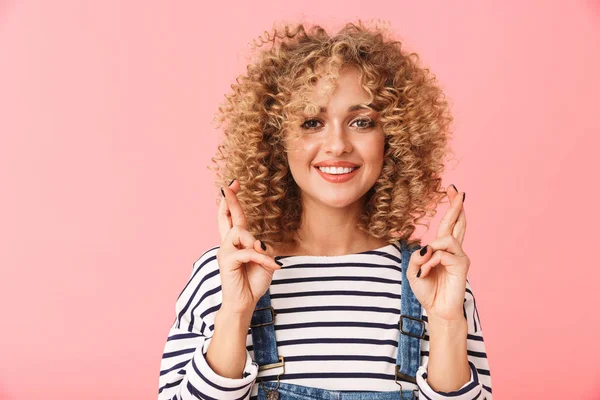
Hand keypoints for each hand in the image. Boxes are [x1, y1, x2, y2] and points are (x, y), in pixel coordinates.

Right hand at [216, 179, 280, 316]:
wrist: (245, 303)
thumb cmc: (253, 282)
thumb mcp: (264, 260)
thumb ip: (262, 247)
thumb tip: (258, 242)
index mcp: (237, 243)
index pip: (234, 218)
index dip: (232, 202)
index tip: (233, 185)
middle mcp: (228, 245)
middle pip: (227, 218)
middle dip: (228, 201)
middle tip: (229, 186)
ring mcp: (226, 252)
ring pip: (240, 233)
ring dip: (255, 243)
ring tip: (265, 258)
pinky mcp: (227, 262)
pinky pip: (247, 252)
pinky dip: (262, 258)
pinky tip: (272, 265)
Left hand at [406, 184, 469, 323]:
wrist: (437, 310)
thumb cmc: (427, 290)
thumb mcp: (413, 270)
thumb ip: (417, 256)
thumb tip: (428, 247)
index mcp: (442, 249)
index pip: (448, 224)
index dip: (451, 207)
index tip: (451, 190)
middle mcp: (453, 250)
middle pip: (457, 222)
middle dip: (456, 205)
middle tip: (457, 190)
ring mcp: (459, 256)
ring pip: (447, 237)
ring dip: (431, 250)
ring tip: (425, 266)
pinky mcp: (462, 264)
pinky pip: (444, 253)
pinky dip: (432, 260)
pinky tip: (429, 271)